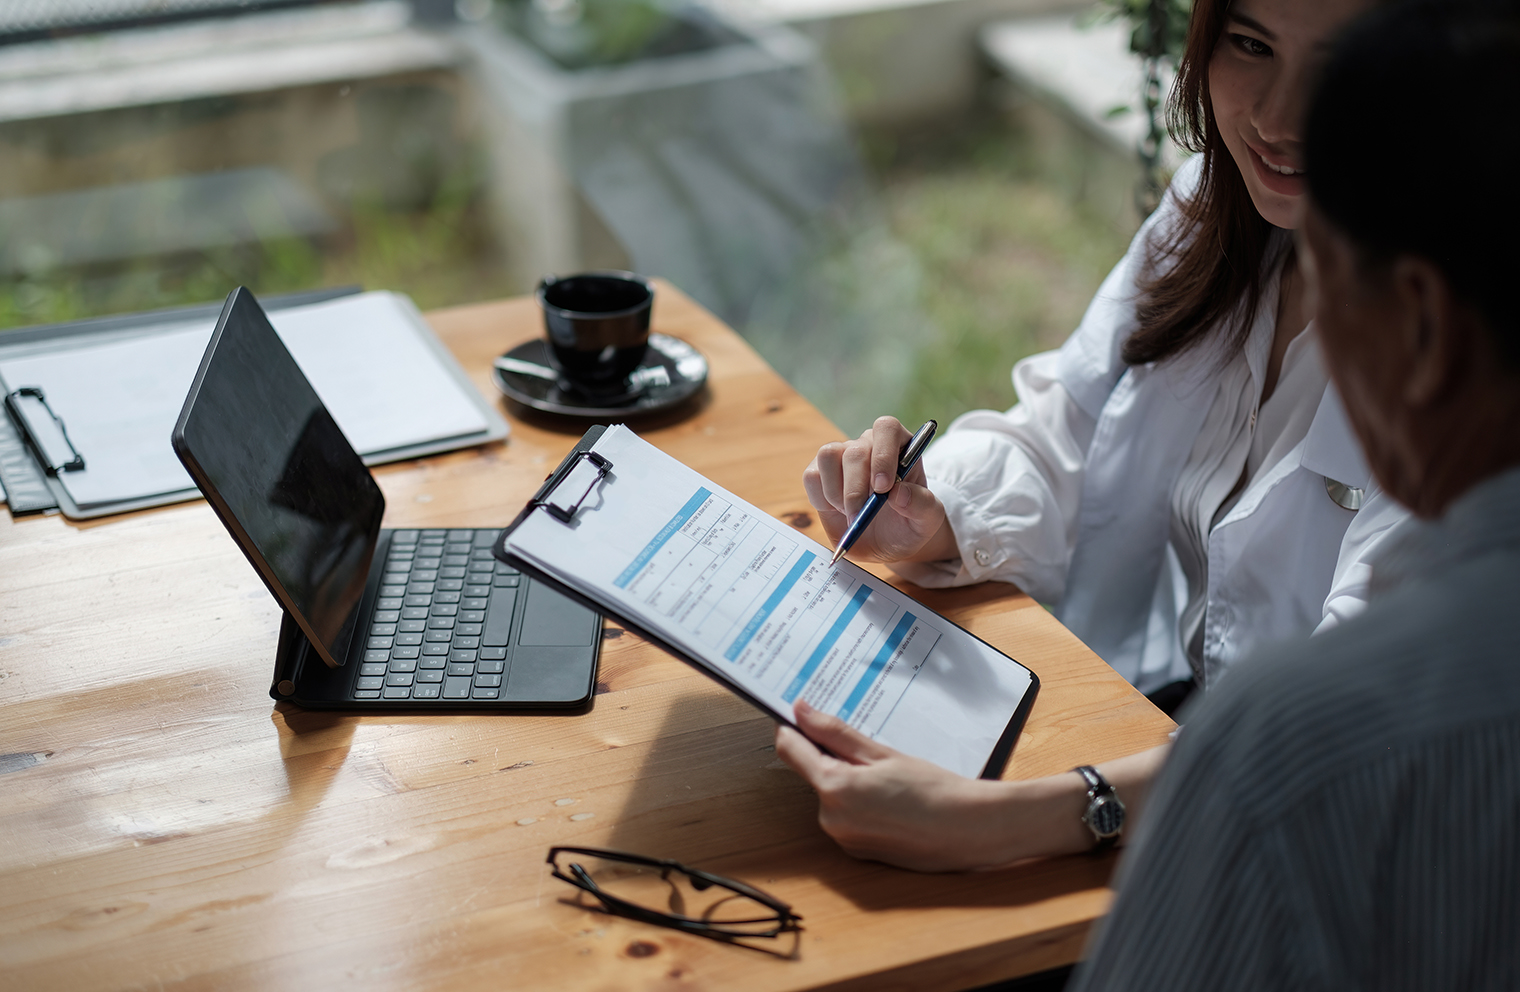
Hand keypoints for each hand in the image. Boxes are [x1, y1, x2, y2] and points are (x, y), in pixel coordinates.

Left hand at [774, 700, 1021, 871]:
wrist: (970, 830)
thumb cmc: (934, 790)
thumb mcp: (882, 754)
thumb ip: (835, 733)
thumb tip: (801, 712)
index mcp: (835, 789)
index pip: (790, 749)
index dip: (792, 726)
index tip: (799, 712)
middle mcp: (831, 819)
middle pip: (813, 772)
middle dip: (832, 756)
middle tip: (868, 745)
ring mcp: (844, 839)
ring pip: (831, 794)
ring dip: (848, 780)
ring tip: (889, 775)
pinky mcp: (857, 851)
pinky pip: (846, 817)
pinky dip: (859, 803)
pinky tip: (891, 798)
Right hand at [802, 416, 954, 562]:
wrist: (887, 544)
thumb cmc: (909, 525)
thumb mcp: (928, 520)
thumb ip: (921, 505)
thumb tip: (898, 493)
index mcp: (900, 446)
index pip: (887, 428)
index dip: (883, 454)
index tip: (883, 488)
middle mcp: (869, 445)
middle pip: (854, 450)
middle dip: (856, 488)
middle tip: (861, 516)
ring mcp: (842, 457)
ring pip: (828, 455)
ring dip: (836, 492)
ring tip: (851, 514)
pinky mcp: (820, 474)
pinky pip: (812, 476)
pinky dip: (821, 498)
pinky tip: (838, 511)